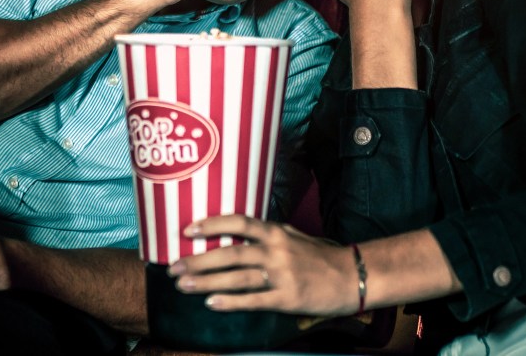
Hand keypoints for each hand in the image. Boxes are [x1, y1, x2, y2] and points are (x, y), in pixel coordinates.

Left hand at [167, 215, 358, 316]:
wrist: (352, 276)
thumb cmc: (319, 255)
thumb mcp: (292, 235)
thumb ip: (265, 232)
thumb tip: (234, 230)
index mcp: (274, 232)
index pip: (237, 222)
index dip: (210, 225)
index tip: (186, 231)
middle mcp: (275, 250)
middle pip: (230, 253)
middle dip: (198, 261)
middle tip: (173, 267)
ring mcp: (281, 275)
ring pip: (236, 277)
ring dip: (206, 282)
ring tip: (183, 285)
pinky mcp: (287, 298)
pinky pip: (254, 300)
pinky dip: (231, 302)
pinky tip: (212, 303)